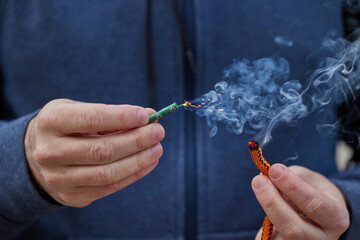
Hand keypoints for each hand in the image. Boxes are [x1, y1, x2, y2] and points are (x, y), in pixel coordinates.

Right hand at [25, 99, 164, 206]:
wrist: (39, 154)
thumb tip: (149, 116)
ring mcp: (59, 178)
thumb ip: (112, 114)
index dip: (122, 117)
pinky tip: (148, 163)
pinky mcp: (72, 196)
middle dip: (136, 141)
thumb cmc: (67, 126)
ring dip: (139, 160)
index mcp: (51, 122)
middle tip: (158, 132)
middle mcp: (50, 152)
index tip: (146, 115)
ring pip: (107, 173)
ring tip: (157, 148)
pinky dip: (133, 175)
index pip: (91, 119)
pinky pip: (109, 188)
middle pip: (102, 150)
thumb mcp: (80, 110)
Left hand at [252, 164, 349, 239]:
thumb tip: (268, 177)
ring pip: (281, 235)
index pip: (314, 204)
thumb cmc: (316, 192)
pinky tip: (266, 206)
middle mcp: (322, 238)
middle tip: (258, 180)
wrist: (322, 215)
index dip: (292, 186)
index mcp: (336, 218)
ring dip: (266, 211)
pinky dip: (265, 226)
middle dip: (272, 202)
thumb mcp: (312, 180)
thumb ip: (293, 176)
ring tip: (260, 187)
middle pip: (294, 228)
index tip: (274, 170)